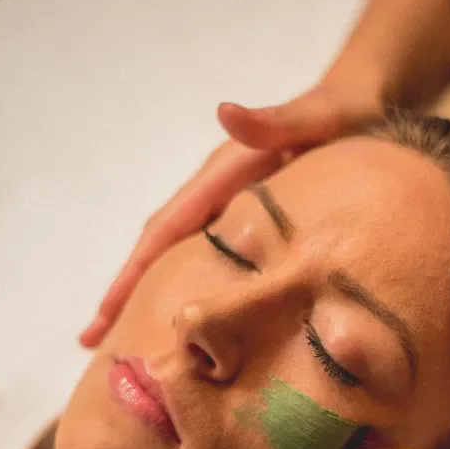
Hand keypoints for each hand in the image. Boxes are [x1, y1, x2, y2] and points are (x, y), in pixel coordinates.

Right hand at [79, 83, 382, 347]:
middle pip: (158, 246)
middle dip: (126, 292)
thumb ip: (274, 121)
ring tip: (120, 336)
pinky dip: (183, 284)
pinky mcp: (242, 217)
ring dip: (147, 292)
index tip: (107, 311)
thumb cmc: (339, 115)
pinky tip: (181, 312)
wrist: (354, 107)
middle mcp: (214, 191)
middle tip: (94, 341)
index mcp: (222, 174)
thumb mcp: (314, 118)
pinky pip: (202, 254)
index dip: (136, 271)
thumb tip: (224, 112)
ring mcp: (226, 205)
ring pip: (175, 253)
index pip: (167, 227)